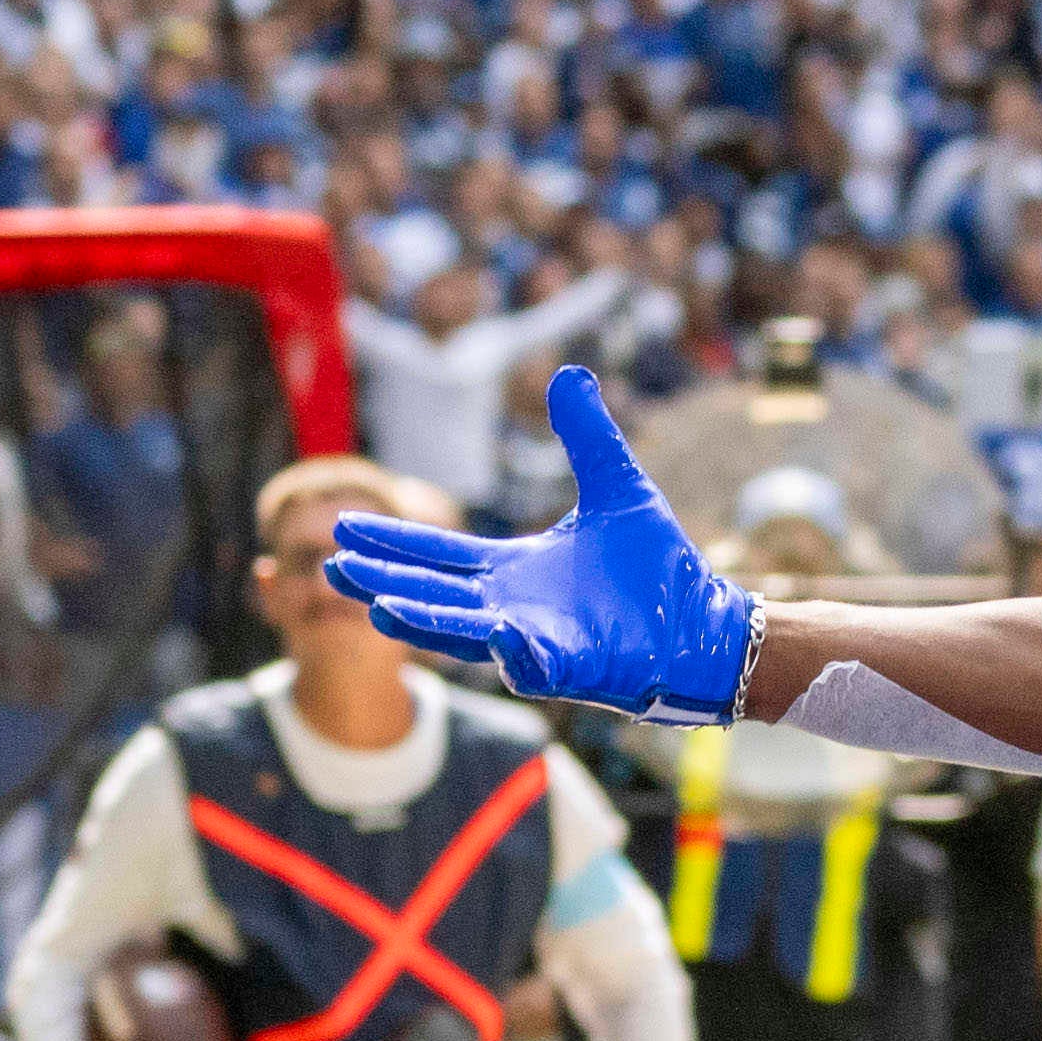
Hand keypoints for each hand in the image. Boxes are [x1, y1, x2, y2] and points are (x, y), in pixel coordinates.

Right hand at [327, 369, 765, 720]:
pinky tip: (497, 635)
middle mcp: (513, 608)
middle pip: (434, 594)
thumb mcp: (617, 487)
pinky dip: (516, 653)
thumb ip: (588, 435)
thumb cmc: (658, 567)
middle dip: (386, 583)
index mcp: (513, 570)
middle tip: (336, 568)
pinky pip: (536, 664)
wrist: (706, 622)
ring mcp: (539, 641)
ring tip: (379, 607)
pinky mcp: (575, 668)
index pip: (440, 554)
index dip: (394, 542)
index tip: (344, 527)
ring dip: (425, 621)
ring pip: (467, 634)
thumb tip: (569, 372)